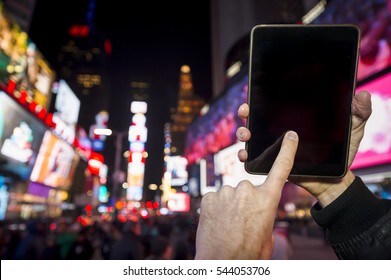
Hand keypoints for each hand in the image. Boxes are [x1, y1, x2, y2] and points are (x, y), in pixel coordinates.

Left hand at [195, 131, 298, 259]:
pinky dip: (216, 208)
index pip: (281, 169)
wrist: (220, 263)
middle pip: (248, 189)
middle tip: (241, 223)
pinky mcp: (209, 196)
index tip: (290, 136)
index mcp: (267, 200)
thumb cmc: (247, 254)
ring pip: (231, 195)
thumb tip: (258, 212)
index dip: (287, 151)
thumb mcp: (267, 236)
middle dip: (246, 203)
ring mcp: (226, 192)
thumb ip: (264, 216)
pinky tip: (216, 222)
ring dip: (230, 206)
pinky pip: (216, 198)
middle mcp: (247, 190)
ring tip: (228, 226)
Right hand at [236, 90, 371, 206]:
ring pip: (251, 136)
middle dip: (246, 113)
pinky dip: (245, 155)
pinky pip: (254, 158)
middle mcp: (280, 131)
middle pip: (257, 118)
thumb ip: (359, 113)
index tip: (254, 96)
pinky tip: (244, 155)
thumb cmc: (342, 153)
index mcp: (295, 119)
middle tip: (245, 112)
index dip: (261, 99)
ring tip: (246, 135)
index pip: (274, 105)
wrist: (335, 179)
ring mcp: (274, 146)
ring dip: (243, 133)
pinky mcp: (271, 162)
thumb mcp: (352, 130)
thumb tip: (362, 95)